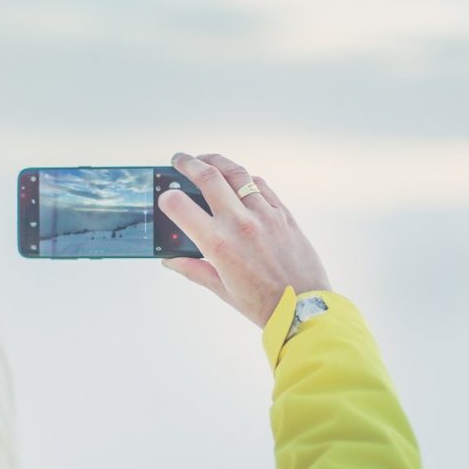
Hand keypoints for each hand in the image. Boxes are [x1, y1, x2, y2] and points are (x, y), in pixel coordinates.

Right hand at [159, 152, 331, 328]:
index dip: (168, 198)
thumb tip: (171, 261)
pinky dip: (244, 178)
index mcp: (219, 245)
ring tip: (205, 160)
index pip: (182, 208)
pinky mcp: (283, 214)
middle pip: (209, 177)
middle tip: (180, 160)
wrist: (304, 308)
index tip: (165, 197)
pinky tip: (236, 179)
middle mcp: (240, 224)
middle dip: (189, 164)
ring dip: (216, 162)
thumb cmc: (263, 304)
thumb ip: (193, 269)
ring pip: (236, 174)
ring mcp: (264, 215)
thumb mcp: (221, 289)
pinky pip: (260, 185)